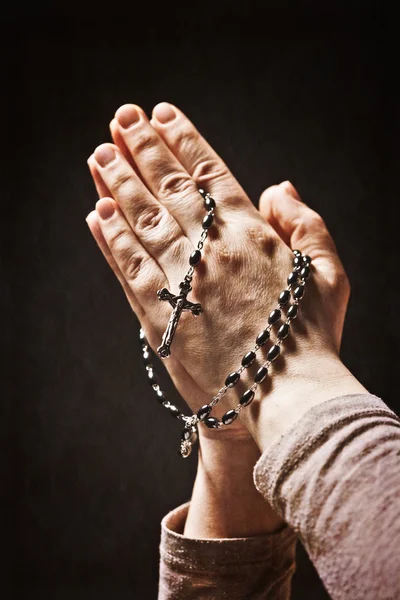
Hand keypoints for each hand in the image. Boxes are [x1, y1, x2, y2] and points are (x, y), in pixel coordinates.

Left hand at [86, 102, 351, 433]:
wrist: (285, 395)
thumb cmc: (312, 335)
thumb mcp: (330, 273)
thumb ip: (307, 224)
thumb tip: (279, 187)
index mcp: (252, 235)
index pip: (208, 174)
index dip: (182, 140)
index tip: (160, 114)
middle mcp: (211, 250)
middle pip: (168, 189)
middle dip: (142, 149)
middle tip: (119, 118)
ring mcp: (181, 282)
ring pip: (141, 222)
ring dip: (117, 185)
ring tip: (99, 153)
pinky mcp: (159, 318)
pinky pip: (128, 269)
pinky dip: (110, 240)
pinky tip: (95, 213)